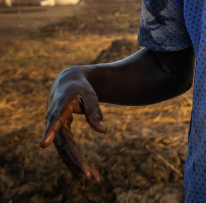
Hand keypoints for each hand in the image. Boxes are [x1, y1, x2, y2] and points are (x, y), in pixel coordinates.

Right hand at [40, 67, 106, 183]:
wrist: (67, 84)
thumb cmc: (80, 88)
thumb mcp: (90, 95)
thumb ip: (94, 111)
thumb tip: (103, 131)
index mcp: (60, 106)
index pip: (54, 120)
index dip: (50, 131)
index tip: (44, 143)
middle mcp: (54, 121)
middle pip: (63, 144)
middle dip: (74, 160)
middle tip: (86, 176)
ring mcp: (56, 131)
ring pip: (65, 152)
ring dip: (76, 166)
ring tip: (90, 180)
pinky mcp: (60, 137)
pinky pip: (68, 152)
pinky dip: (76, 163)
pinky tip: (87, 176)